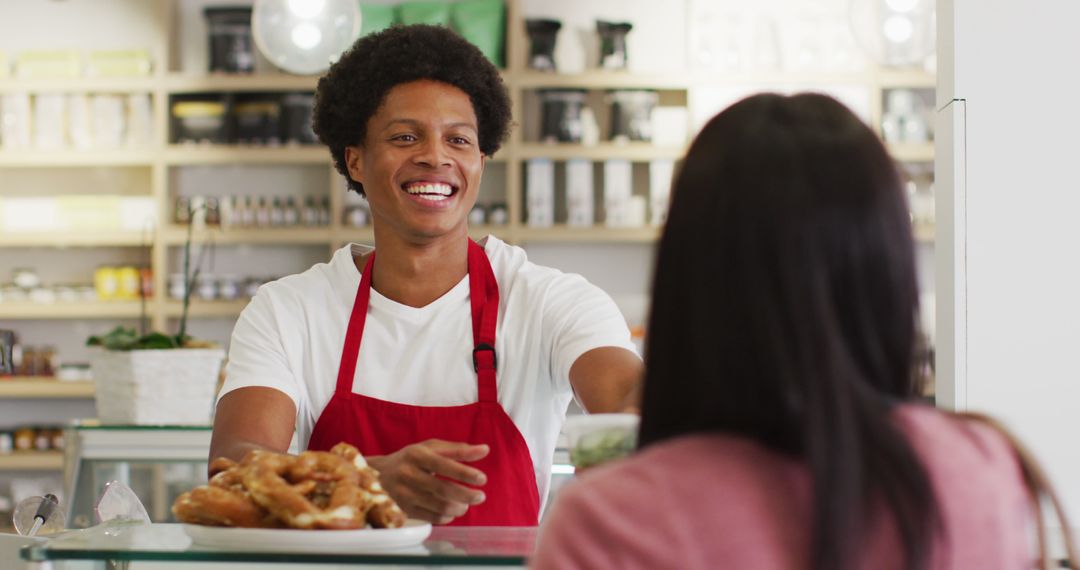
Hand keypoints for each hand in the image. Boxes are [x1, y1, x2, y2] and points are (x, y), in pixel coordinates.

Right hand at [367, 439, 488, 524]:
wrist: (378, 475)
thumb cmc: (411, 458)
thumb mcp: (430, 448)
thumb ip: (457, 449)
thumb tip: (484, 450)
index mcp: (416, 455)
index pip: (444, 465)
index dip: (465, 473)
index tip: (482, 478)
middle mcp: (408, 474)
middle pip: (443, 489)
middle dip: (467, 495)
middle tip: (480, 496)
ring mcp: (405, 494)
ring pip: (439, 506)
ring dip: (459, 507)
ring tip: (466, 504)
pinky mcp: (404, 510)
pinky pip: (432, 518)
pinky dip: (447, 516)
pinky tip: (452, 510)